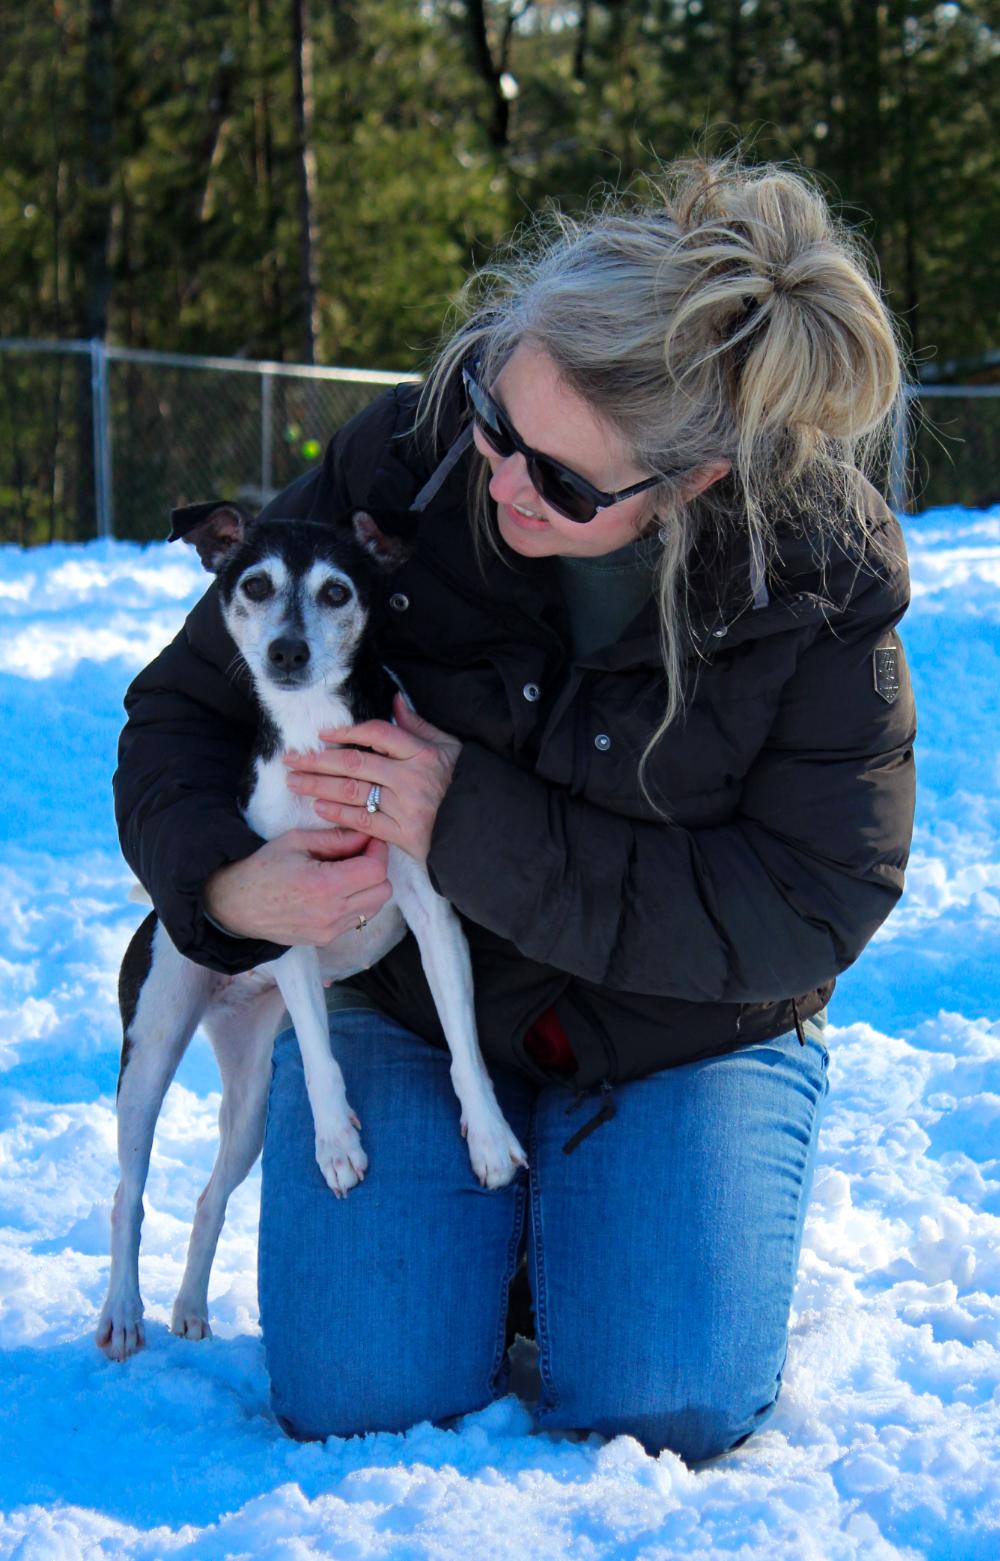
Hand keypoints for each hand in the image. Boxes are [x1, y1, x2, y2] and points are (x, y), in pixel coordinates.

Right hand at [203, 828, 390, 945]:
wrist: (233, 904)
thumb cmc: (261, 867)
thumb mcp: (297, 841)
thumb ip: (337, 839)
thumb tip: (367, 834)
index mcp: (324, 886)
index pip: (377, 870)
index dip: (378, 850)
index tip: (368, 840)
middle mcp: (331, 913)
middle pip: (383, 890)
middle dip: (377, 869)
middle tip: (358, 854)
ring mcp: (329, 931)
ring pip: (374, 907)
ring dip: (368, 887)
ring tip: (345, 872)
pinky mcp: (325, 940)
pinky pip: (357, 919)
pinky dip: (356, 902)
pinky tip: (336, 889)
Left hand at [283, 693, 462, 863]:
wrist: (480, 826)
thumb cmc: (462, 783)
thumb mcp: (448, 747)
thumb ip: (418, 726)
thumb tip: (394, 701)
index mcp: (422, 753)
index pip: (377, 734)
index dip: (346, 731)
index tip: (322, 733)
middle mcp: (411, 778)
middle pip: (354, 762)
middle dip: (317, 760)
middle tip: (290, 759)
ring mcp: (405, 807)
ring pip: (352, 792)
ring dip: (318, 786)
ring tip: (294, 782)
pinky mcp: (402, 834)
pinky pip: (363, 821)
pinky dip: (339, 814)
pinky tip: (319, 807)